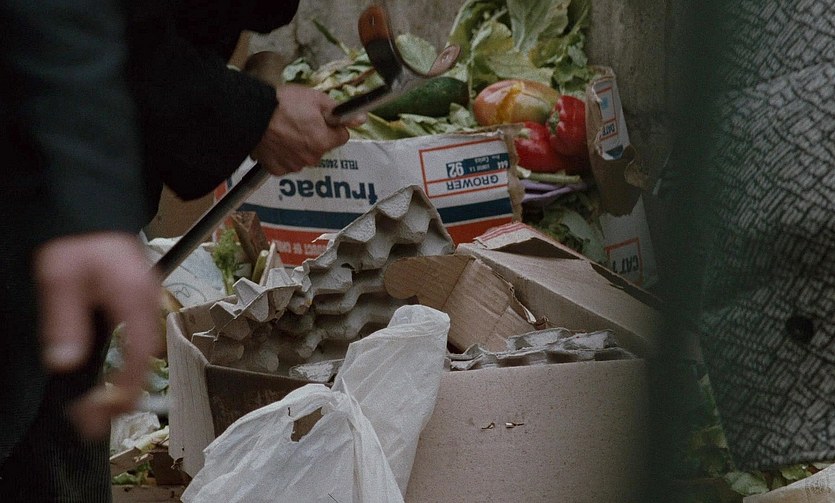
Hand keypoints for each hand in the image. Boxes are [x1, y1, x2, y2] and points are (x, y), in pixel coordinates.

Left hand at [33, 232, 161, 437]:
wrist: (92, 210)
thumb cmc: (76, 241)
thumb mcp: (60, 278)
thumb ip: (64, 322)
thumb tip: (65, 364)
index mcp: (133, 297)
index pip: (138, 353)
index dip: (125, 387)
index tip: (102, 413)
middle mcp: (148, 302)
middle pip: (146, 360)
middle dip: (123, 396)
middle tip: (91, 422)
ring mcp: (148, 303)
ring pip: (144, 355)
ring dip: (124, 385)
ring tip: (95, 410)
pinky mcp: (140, 304)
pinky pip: (140, 343)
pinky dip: (126, 367)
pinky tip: (107, 379)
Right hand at [251, 84, 365, 175]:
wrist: (251, 114)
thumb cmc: (283, 103)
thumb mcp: (315, 99)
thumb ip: (339, 111)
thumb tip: (361, 119)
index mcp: (323, 142)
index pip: (342, 137)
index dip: (333, 125)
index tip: (321, 118)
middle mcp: (311, 158)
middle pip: (322, 147)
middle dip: (315, 136)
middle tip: (300, 120)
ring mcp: (293, 166)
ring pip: (304, 156)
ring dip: (299, 145)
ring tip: (285, 129)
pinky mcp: (276, 169)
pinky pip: (287, 163)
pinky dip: (283, 154)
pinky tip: (275, 140)